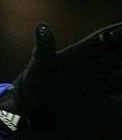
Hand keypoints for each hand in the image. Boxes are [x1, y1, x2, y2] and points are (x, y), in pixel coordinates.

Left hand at [0, 21, 121, 133]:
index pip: (109, 38)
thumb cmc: (30, 85)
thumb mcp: (39, 67)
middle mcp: (94, 68)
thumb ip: (44, 47)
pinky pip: (121, 102)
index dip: (121, 31)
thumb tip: (41, 27)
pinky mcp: (99, 106)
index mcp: (82, 54)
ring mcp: (99, 86)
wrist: (27, 112)